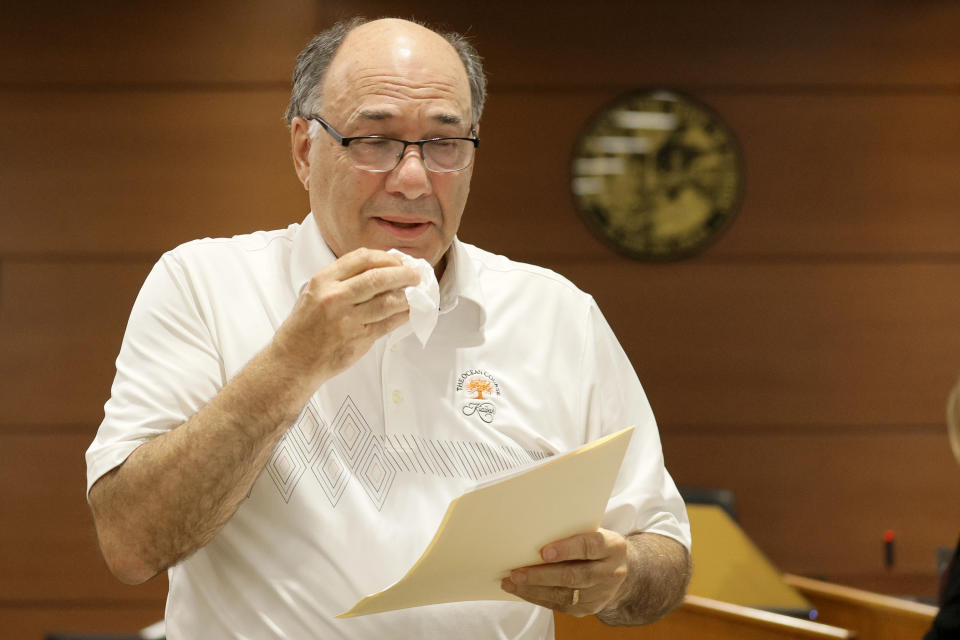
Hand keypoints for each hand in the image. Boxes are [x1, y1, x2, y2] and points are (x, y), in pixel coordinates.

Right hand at [271, 247, 419, 392]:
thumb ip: (341, 279)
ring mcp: (349, 319)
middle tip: (415, 274)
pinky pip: (389, 323)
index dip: (386, 257)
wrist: (295, 359)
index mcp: (324, 281)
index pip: (362, 258)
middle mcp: (336, 297)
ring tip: (415, 293)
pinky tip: (408, 311)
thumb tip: (378, 268)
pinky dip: (402, 315)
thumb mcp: (313, 292)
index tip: (398, 260)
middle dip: (403, 274)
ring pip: (388, 302)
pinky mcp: (360, 338)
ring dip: (407, 296)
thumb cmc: (305, 326)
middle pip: (379, 278)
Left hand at [501, 528, 629, 616]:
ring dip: (534, 589)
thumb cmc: (596, 543)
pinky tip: (521, 591)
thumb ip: (571, 531)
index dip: (567, 549)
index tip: (543, 552)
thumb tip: (534, 531)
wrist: (619, 569)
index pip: (589, 546)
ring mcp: (601, 594)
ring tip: (512, 582)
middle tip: (517, 572)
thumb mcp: (593, 531)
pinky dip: (538, 598)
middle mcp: (610, 572)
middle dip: (542, 575)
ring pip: (565, 595)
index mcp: (612, 546)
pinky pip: (561, 606)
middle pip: (575, 576)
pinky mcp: (589, 608)